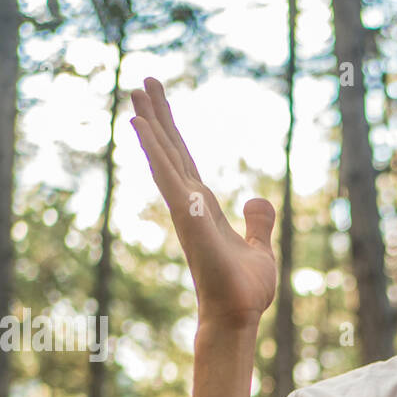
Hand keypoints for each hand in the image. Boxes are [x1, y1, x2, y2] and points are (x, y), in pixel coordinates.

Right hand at [130, 77, 276, 327]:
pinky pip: (167, 176)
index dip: (172, 132)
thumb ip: (258, 224)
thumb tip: (258, 199)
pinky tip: (141, 125)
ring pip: (163, 157)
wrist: (239, 315)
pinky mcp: (188, 216)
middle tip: (143, 81)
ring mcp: (185, 209)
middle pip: (171, 150)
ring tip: (136, 91)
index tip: (159, 103)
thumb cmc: (245, 291)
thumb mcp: (260, 249)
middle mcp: (189, 204)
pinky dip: (154, 151)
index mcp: (204, 208)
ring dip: (150, 124)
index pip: (185, 161)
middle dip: (158, 116)